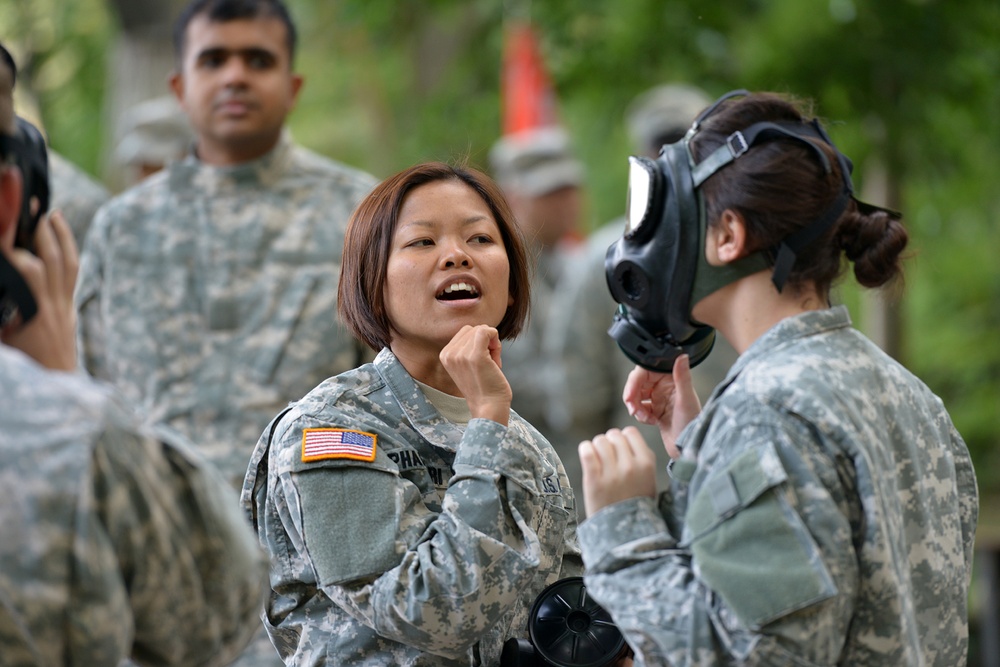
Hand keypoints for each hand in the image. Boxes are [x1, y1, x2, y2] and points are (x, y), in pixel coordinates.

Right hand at [0, 210, 78, 370]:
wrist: (54, 390)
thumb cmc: (23, 368)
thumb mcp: (4, 340)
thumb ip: (3, 311)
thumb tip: (4, 288)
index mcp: (33, 315)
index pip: (28, 272)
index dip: (16, 248)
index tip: (6, 230)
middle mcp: (53, 308)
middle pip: (52, 261)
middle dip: (41, 231)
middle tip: (30, 204)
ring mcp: (64, 308)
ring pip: (68, 265)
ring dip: (59, 236)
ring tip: (50, 212)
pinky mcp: (69, 311)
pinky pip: (73, 276)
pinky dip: (68, 251)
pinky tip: (60, 237)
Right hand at [439, 324, 510, 424]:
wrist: (488, 407)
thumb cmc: (484, 387)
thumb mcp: (468, 365)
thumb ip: (467, 347)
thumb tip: (483, 328)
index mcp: (445, 355)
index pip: (465, 331)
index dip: (478, 342)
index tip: (483, 361)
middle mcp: (449, 354)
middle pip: (473, 328)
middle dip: (485, 341)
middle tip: (490, 363)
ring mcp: (461, 354)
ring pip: (481, 329)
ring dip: (492, 344)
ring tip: (492, 364)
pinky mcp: (475, 356)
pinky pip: (487, 331)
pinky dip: (496, 339)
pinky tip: (496, 358)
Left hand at [578, 426, 656, 517]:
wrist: (623, 532)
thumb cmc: (635, 504)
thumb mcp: (649, 479)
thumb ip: (640, 457)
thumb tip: (624, 435)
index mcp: (647, 463)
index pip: (630, 432)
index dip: (623, 439)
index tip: (619, 450)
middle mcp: (630, 465)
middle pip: (613, 435)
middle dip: (609, 443)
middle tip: (607, 459)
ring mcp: (612, 472)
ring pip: (599, 440)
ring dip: (596, 448)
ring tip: (598, 462)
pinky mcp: (593, 479)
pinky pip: (586, 450)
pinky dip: (585, 450)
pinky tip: (588, 458)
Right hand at [622, 354, 700, 458]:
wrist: (688, 446)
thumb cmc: (692, 423)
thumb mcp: (686, 400)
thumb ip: (682, 376)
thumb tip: (682, 355)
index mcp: (672, 378)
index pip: (646, 371)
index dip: (635, 381)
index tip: (630, 394)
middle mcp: (664, 386)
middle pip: (638, 383)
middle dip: (632, 397)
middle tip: (633, 410)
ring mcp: (659, 398)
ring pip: (636, 396)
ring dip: (636, 407)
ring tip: (645, 417)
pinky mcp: (655, 410)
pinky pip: (639, 408)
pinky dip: (641, 415)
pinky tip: (651, 421)